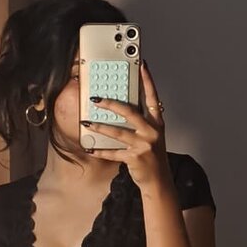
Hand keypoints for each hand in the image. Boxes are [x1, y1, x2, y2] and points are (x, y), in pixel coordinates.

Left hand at [80, 62, 172, 188]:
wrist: (159, 180)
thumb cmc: (153, 155)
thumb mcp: (152, 135)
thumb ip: (141, 121)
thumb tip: (121, 107)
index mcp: (157, 122)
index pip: (152, 97)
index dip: (147, 80)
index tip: (142, 66)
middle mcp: (152, 131)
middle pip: (130, 112)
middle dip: (111, 104)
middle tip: (96, 99)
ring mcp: (144, 145)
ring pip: (118, 132)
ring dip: (100, 127)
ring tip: (87, 123)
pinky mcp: (135, 158)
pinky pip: (113, 152)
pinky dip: (100, 150)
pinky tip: (89, 147)